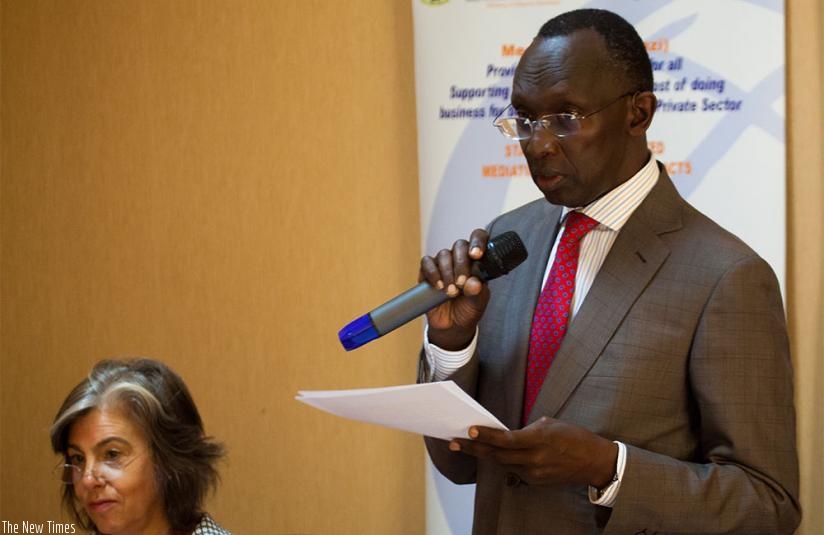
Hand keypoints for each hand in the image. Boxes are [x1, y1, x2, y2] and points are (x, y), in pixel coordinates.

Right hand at [419, 229, 491, 349]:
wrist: (451, 327)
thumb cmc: (468, 311)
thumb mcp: (478, 304)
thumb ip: (478, 293)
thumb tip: (473, 282)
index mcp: (476, 262)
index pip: (478, 239)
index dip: (477, 242)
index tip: (476, 255)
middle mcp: (460, 258)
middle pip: (460, 245)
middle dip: (461, 264)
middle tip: (461, 283)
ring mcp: (443, 263)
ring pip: (443, 254)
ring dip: (447, 272)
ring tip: (451, 292)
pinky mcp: (427, 271)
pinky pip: (427, 263)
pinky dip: (432, 273)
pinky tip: (438, 286)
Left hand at [448, 417, 617, 487]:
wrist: (594, 461)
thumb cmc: (573, 437)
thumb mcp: (550, 424)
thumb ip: (527, 430)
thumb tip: (508, 434)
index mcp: (538, 439)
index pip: (505, 439)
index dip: (486, 436)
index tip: (469, 430)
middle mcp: (534, 459)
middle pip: (497, 455)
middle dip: (473, 448)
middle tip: (453, 442)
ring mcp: (535, 473)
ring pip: (502, 464)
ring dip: (484, 455)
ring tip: (465, 446)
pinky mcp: (536, 481)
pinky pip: (514, 470)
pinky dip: (503, 461)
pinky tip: (491, 454)